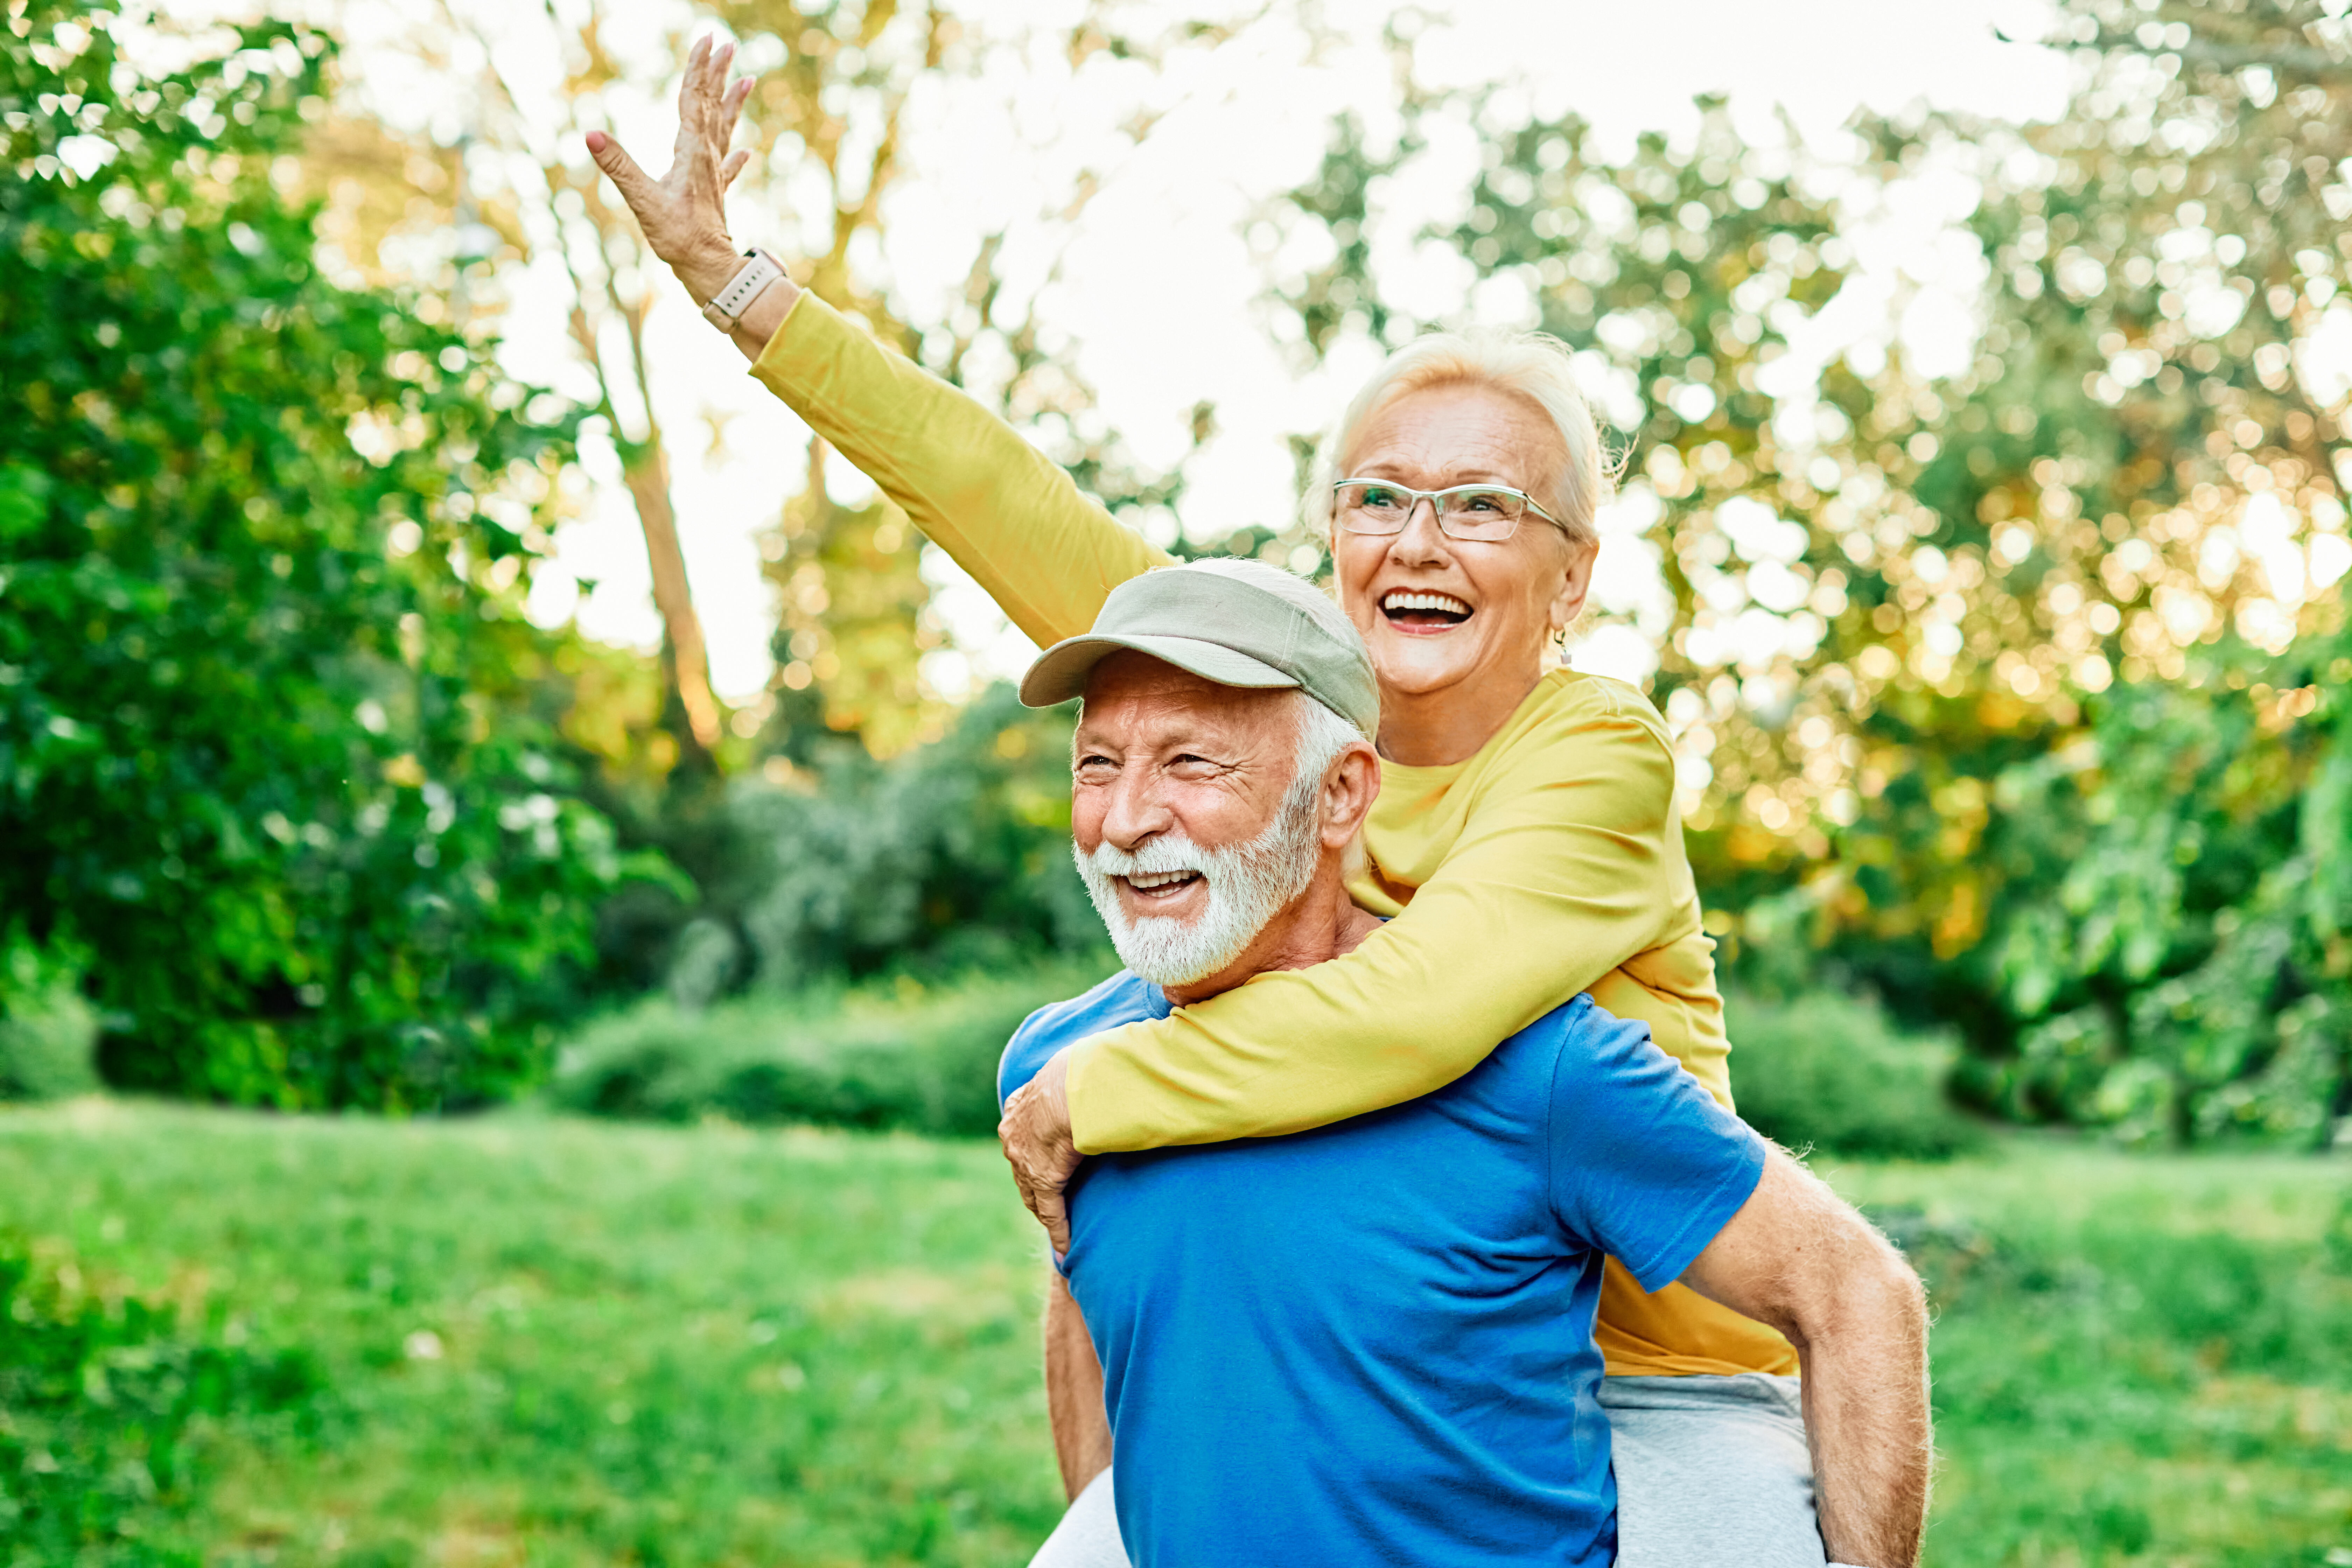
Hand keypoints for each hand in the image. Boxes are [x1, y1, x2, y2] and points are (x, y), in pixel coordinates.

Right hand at [585, 35, 757, 303]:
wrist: (709, 269)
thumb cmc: (680, 237)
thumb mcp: (643, 200)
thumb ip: (618, 166)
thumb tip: (591, 135)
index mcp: (691, 152)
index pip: (693, 100)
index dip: (698, 68)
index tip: (706, 40)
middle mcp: (706, 157)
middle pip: (712, 105)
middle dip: (717, 73)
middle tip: (727, 44)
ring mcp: (713, 174)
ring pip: (724, 128)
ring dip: (732, 102)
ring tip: (747, 79)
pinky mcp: (715, 193)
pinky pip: (728, 166)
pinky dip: (737, 155)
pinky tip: (747, 150)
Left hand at [1000, 1049, 1082, 1252]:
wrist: (1073, 1087)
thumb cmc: (1079, 1072)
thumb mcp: (1067, 1074)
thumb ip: (1072, 1084)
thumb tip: (1097, 1073)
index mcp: (1018, 1109)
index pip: (1022, 1141)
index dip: (1031, 1157)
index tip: (1040, 1166)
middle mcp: (1014, 1136)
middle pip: (1022, 1170)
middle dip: (1034, 1186)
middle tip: (1047, 1202)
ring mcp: (1026, 1160)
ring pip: (1033, 1193)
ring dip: (1044, 1208)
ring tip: (1057, 1224)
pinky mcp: (1044, 1179)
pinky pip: (1051, 1211)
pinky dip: (1059, 1230)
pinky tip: (1065, 1246)